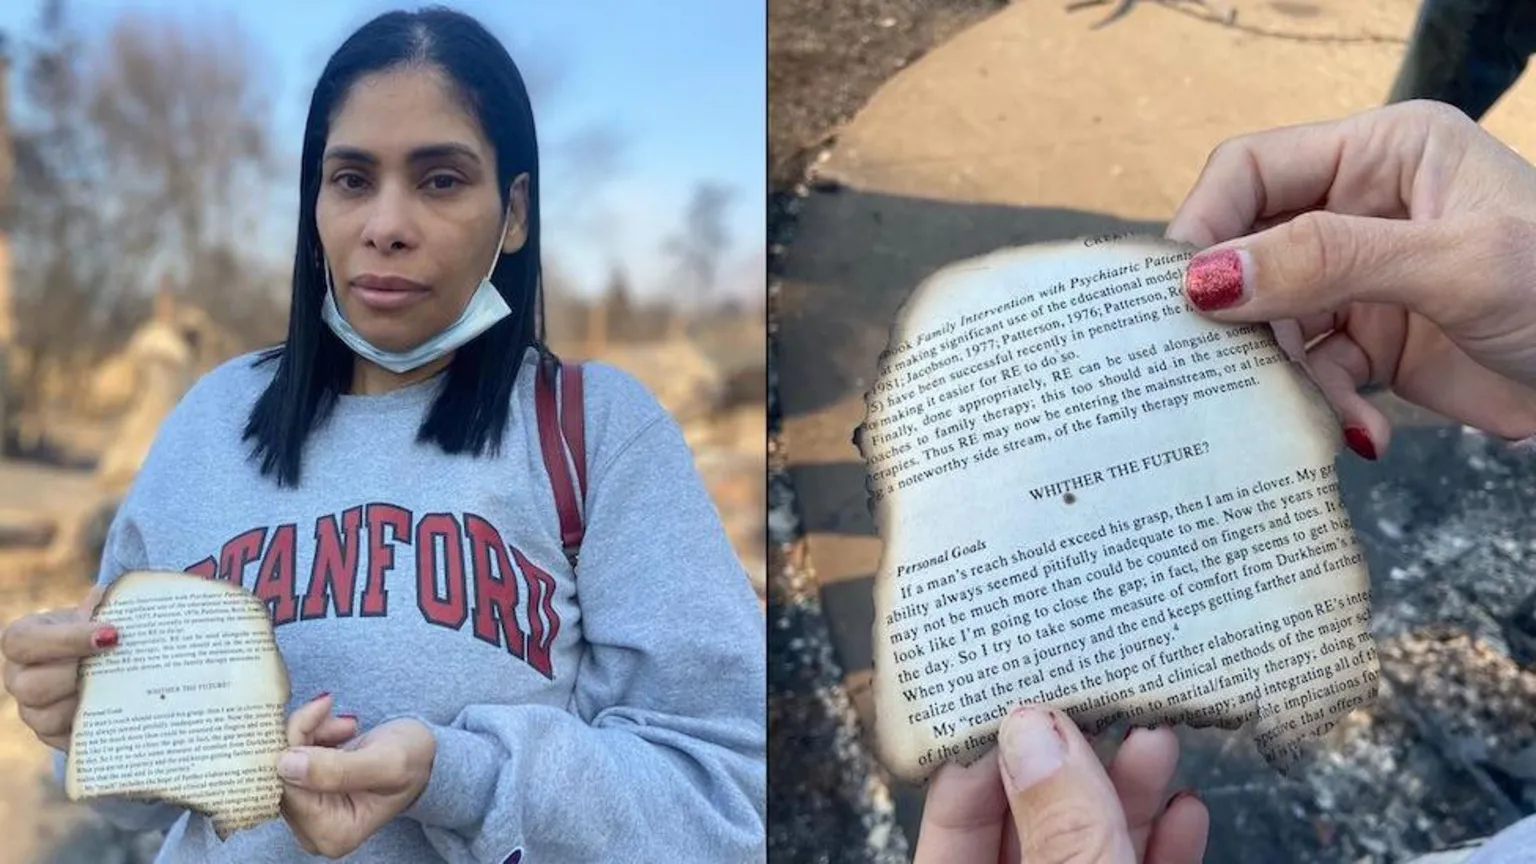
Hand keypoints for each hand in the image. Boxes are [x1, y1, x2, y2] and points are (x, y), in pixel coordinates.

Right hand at [0, 586, 114, 749]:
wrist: (103, 659)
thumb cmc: (97, 627)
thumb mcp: (97, 611)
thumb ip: (103, 604)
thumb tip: (110, 594)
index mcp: (22, 640)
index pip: (24, 642)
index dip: (66, 640)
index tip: (111, 634)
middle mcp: (18, 677)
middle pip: (31, 687)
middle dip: (75, 677)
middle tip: (115, 667)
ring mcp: (32, 710)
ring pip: (46, 718)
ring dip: (86, 703)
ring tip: (120, 688)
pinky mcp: (53, 736)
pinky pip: (68, 740)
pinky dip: (95, 727)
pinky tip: (122, 713)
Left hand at [278, 694, 434, 858]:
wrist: (424, 754)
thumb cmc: (414, 760)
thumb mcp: (386, 762)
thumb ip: (338, 769)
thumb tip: (286, 765)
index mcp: (335, 834)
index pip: (292, 788)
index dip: (297, 746)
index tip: (321, 709)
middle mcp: (316, 832)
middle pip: (281, 777)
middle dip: (303, 736)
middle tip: (331, 710)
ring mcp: (309, 815)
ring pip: (283, 765)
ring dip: (308, 732)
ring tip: (346, 723)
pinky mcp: (306, 795)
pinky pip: (289, 759)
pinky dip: (309, 735)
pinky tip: (338, 728)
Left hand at [914, 705, 1207, 863]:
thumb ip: (1062, 833)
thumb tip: (1033, 731)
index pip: (949, 820)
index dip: (985, 752)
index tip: (1023, 695)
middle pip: (1026, 823)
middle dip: (1071, 757)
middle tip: (1100, 694)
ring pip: (1088, 846)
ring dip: (1127, 792)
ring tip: (1155, 734)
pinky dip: (1161, 847)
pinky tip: (1186, 806)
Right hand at [1167, 99, 1535, 456]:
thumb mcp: (1452, 266)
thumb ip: (1329, 261)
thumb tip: (1209, 280)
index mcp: (1383, 154)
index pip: (1254, 170)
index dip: (1207, 225)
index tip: (1178, 294)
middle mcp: (1361, 207)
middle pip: (1251, 251)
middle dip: (1241, 314)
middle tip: (1220, 367)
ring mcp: (1363, 276)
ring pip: (1272, 320)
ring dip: (1285, 372)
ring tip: (1315, 409)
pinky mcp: (1371, 339)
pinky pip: (1310, 369)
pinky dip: (1324, 404)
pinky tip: (1363, 432)